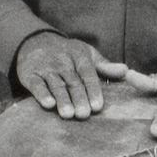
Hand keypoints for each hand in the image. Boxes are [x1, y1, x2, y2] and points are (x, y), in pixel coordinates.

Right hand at [14, 31, 156, 120]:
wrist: (35, 42)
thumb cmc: (68, 54)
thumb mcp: (87, 55)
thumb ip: (105, 66)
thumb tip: (126, 71)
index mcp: (79, 56)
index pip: (88, 74)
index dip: (93, 90)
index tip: (98, 106)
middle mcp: (62, 61)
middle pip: (72, 81)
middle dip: (78, 98)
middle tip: (84, 114)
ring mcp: (46, 67)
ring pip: (55, 84)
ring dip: (62, 99)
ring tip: (68, 114)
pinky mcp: (30, 74)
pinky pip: (36, 84)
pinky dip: (41, 93)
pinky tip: (48, 104)